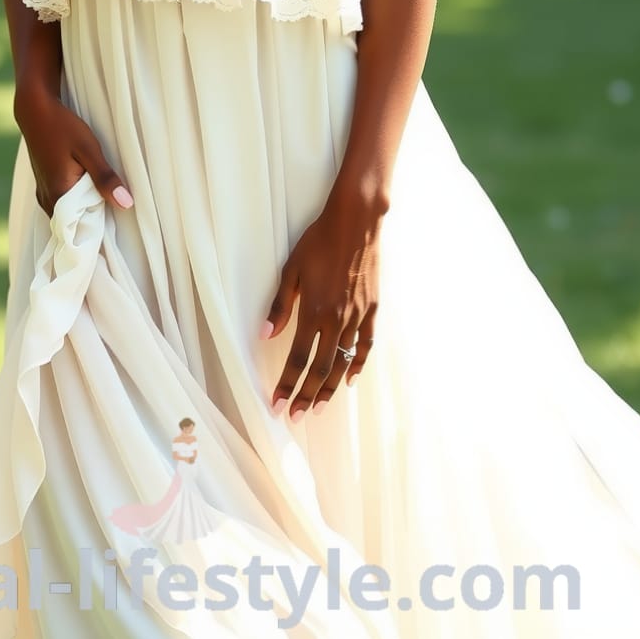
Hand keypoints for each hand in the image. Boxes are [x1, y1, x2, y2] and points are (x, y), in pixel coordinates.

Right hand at [16, 86, 133, 217]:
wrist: (35, 110)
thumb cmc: (63, 127)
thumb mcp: (89, 150)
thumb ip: (105, 178)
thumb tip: (126, 204)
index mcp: (58, 194)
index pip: (81, 228)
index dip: (99, 227)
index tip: (115, 222)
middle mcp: (46, 199)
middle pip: (74, 223)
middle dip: (92, 218)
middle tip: (113, 207)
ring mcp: (42, 192)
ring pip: (67, 214)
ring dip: (83, 209)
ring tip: (102, 197)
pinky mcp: (42, 185)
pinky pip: (60, 203)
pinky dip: (74, 201)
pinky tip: (87, 188)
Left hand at [262, 189, 381, 418]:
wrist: (356, 223)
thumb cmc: (319, 241)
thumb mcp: (292, 269)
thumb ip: (280, 305)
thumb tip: (266, 334)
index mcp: (315, 310)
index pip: (297, 357)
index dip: (287, 384)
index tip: (278, 404)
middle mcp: (338, 318)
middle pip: (320, 368)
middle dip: (306, 395)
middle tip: (296, 416)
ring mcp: (359, 316)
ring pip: (343, 361)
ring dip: (329, 387)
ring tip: (318, 407)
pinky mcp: (373, 309)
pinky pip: (366, 345)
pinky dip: (358, 365)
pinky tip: (349, 380)